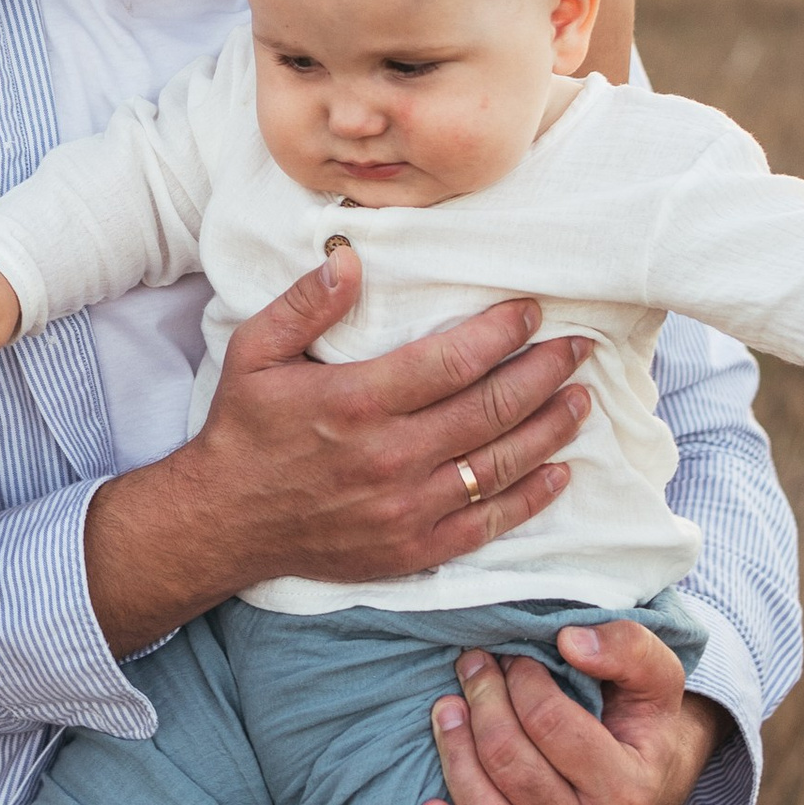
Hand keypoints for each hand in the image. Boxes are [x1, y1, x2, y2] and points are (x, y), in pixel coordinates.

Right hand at [86, 249, 595, 654]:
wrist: (222, 521)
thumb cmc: (243, 430)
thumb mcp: (254, 352)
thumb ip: (304, 303)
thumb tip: (350, 255)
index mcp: (356, 401)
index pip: (452, 361)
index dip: (502, 333)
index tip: (532, 311)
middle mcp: (390, 456)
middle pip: (490, 409)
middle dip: (543, 372)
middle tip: (577, 346)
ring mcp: (405, 509)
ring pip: (499, 464)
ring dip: (549, 429)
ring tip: (581, 397)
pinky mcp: (412, 549)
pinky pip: (486, 523)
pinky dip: (530, 498)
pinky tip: (560, 472)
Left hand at [419, 621, 724, 804]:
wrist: (649, 793)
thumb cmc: (641, 726)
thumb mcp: (657, 678)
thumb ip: (627, 647)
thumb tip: (571, 641)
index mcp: (630, 790)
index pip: (549, 722)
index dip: (521, 678)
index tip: (514, 656)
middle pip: (509, 763)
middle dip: (481, 702)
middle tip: (471, 667)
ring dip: (452, 753)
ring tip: (445, 709)